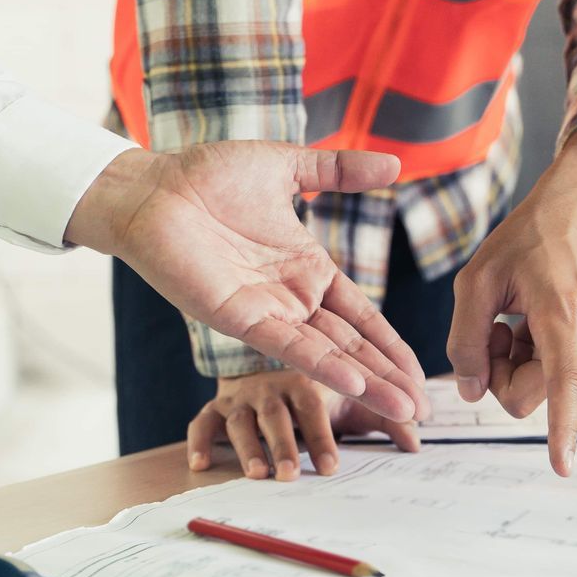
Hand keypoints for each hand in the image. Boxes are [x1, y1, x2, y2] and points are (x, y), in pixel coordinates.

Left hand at [67, 144, 427, 421]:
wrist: (153, 187)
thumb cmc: (207, 176)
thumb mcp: (288, 168)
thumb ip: (340, 171)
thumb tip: (395, 163)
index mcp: (307, 269)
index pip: (362, 317)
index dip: (391, 345)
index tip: (420, 376)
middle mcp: (292, 298)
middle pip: (353, 346)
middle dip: (388, 378)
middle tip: (423, 413)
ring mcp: (268, 311)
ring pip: (329, 355)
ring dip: (366, 383)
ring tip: (403, 411)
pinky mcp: (239, 316)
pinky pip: (289, 345)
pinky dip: (322, 365)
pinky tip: (355, 383)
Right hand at [186, 370, 420, 479]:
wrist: (266, 359)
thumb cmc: (317, 393)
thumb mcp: (351, 403)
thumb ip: (385, 420)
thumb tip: (416, 444)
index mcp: (306, 380)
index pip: (314, 407)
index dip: (320, 437)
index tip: (331, 469)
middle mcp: (271, 385)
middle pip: (276, 415)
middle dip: (284, 446)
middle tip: (290, 476)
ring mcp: (241, 397)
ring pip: (239, 421)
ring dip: (247, 448)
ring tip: (256, 475)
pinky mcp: (216, 408)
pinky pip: (202, 422)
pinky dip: (200, 441)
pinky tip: (200, 464)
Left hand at [446, 128, 576, 475]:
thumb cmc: (527, 242)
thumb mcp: (476, 280)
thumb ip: (465, 341)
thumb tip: (472, 394)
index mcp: (562, 316)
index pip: (561, 384)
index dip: (560, 428)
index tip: (562, 466)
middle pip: (527, 397)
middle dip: (499, 374)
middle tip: (495, 329)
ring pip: (542, 391)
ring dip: (520, 363)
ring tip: (522, 318)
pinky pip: (558, 379)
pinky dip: (539, 359)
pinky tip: (541, 324)